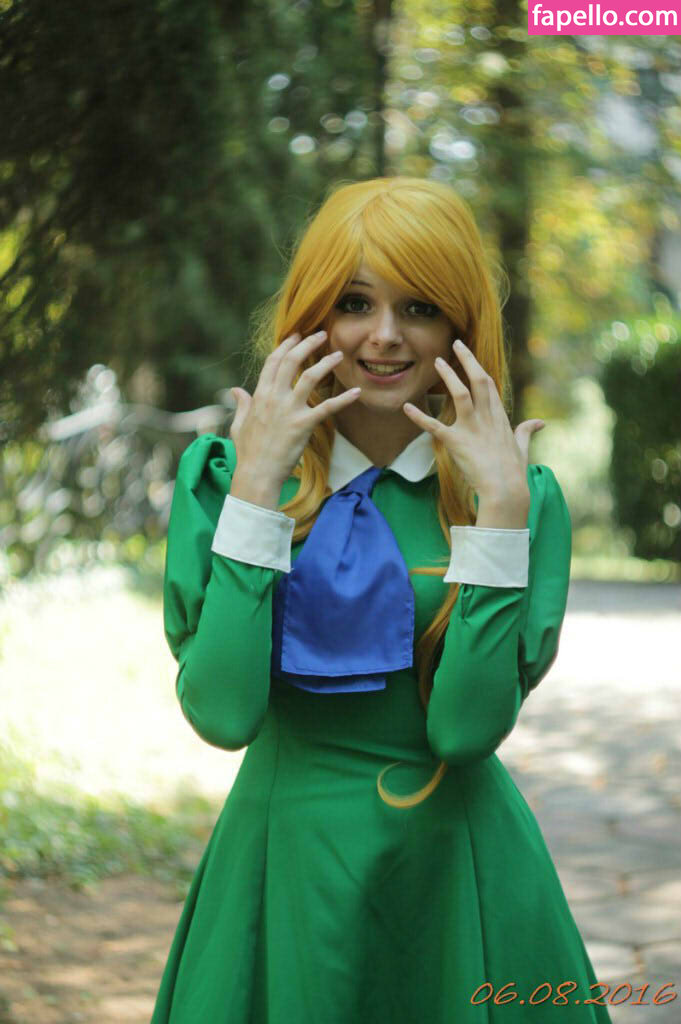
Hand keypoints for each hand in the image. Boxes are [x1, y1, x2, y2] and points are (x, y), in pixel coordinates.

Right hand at [229, 330, 361, 485]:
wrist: (257, 473)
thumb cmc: (248, 452)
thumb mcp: (239, 424)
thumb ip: (241, 404)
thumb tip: (236, 390)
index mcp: (260, 395)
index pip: (273, 362)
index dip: (286, 346)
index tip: (296, 335)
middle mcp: (274, 397)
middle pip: (292, 361)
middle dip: (307, 344)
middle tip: (321, 334)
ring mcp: (290, 410)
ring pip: (310, 377)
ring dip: (326, 363)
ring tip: (339, 355)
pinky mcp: (304, 424)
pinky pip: (328, 408)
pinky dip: (344, 399)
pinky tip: (357, 392)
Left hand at [403, 339, 543, 501]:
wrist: (506, 490)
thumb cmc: (514, 472)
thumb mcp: (522, 448)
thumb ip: (527, 431)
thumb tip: (540, 422)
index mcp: (500, 419)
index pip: (490, 387)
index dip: (479, 369)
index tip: (470, 356)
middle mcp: (487, 419)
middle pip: (479, 381)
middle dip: (467, 360)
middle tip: (455, 344)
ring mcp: (472, 429)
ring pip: (460, 394)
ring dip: (448, 377)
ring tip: (436, 362)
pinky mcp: (457, 442)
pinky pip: (434, 426)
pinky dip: (419, 417)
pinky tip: (406, 407)